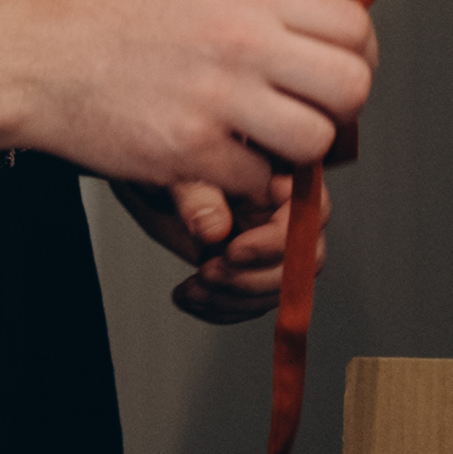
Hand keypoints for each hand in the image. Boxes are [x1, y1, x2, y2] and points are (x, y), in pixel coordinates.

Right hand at [7, 0, 376, 195]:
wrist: (36, 60)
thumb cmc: (112, 24)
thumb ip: (263, 5)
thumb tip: (325, 30)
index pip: (353, 27)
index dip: (361, 57)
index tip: (343, 72)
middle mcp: (240, 40)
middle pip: (351, 88)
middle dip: (340, 111)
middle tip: (312, 114)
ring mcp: (217, 98)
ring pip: (314, 143)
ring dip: (297, 153)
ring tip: (266, 143)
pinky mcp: (189, 152)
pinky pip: (258, 181)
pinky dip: (244, 182)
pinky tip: (218, 162)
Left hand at [111, 178, 295, 322]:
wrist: (143, 160)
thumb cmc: (163, 145)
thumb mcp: (173, 165)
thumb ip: (196, 194)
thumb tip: (216, 231)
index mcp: (278, 168)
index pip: (309, 208)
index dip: (279, 239)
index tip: (232, 250)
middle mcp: (282, 205)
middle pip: (304, 257)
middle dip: (257, 277)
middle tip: (209, 271)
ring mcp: (269, 238)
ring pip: (281, 286)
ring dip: (236, 297)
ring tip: (193, 287)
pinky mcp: (249, 265)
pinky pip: (253, 300)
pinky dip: (221, 307)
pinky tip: (189, 295)